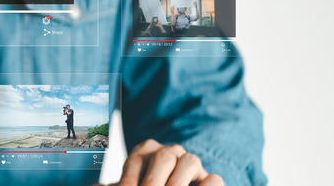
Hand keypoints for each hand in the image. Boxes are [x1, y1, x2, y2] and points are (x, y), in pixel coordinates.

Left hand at [95, 139, 222, 185]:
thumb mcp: (131, 185)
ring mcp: (192, 163)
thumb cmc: (147, 185)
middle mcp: (170, 152)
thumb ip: (120, 185)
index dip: (129, 179)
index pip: (137, 159)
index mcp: (146, 151)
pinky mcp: (210, 179)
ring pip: (190, 161)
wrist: (170, 184)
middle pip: (164, 158)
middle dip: (153, 182)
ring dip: (178, 183)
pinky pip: (214, 179)